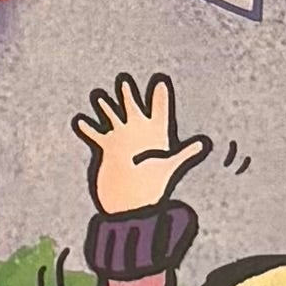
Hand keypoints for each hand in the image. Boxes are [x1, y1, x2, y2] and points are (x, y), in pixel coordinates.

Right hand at [76, 72, 203, 215]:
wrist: (132, 205)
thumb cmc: (152, 186)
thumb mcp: (168, 167)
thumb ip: (185, 153)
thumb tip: (204, 143)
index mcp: (155, 135)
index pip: (159, 111)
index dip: (160, 97)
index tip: (160, 81)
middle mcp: (138, 133)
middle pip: (132, 107)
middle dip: (127, 94)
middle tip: (124, 80)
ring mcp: (121, 139)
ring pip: (111, 115)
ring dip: (105, 106)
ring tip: (99, 96)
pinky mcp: (107, 148)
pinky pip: (96, 134)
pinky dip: (88, 127)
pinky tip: (81, 121)